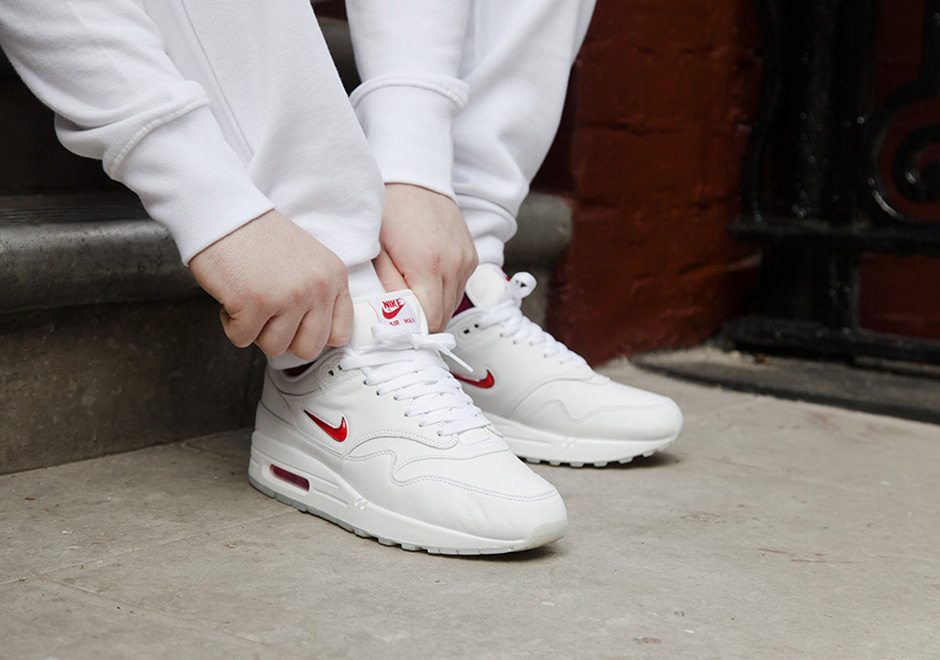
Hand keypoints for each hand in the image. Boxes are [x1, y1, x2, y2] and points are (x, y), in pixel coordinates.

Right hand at [190, 210, 352, 358]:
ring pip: (274, 347)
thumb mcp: (308, 262)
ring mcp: (288, 296)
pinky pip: (242, 338)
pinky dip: (231, 323)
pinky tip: (232, 297)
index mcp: (334, 277)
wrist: (225, 214)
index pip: (340, 333)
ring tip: (249, 300)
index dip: (313, 335)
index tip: (296, 326)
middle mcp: (318, 288)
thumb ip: (319, 295)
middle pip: (308, 348)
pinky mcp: (255, 303)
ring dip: (255, 330)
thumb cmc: (260, 239)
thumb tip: (316, 339)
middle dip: (283, 339)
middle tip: (268, 316)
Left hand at [375, 183, 477, 330]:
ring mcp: (466, 261)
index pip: (430, 320)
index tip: (401, 336)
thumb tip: (392, 319)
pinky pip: (459, 287)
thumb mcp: (378, 250)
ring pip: (453, 304)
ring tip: (413, 300)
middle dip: (423, 323)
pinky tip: (427, 282)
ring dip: (435, 308)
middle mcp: (453, 266)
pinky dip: (444, 292)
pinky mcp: (471, 257)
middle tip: (403, 323)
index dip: (415, 333)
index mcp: (427, 266)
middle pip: (443, 316)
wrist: (416, 179)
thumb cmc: (391, 212)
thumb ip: (387, 287)